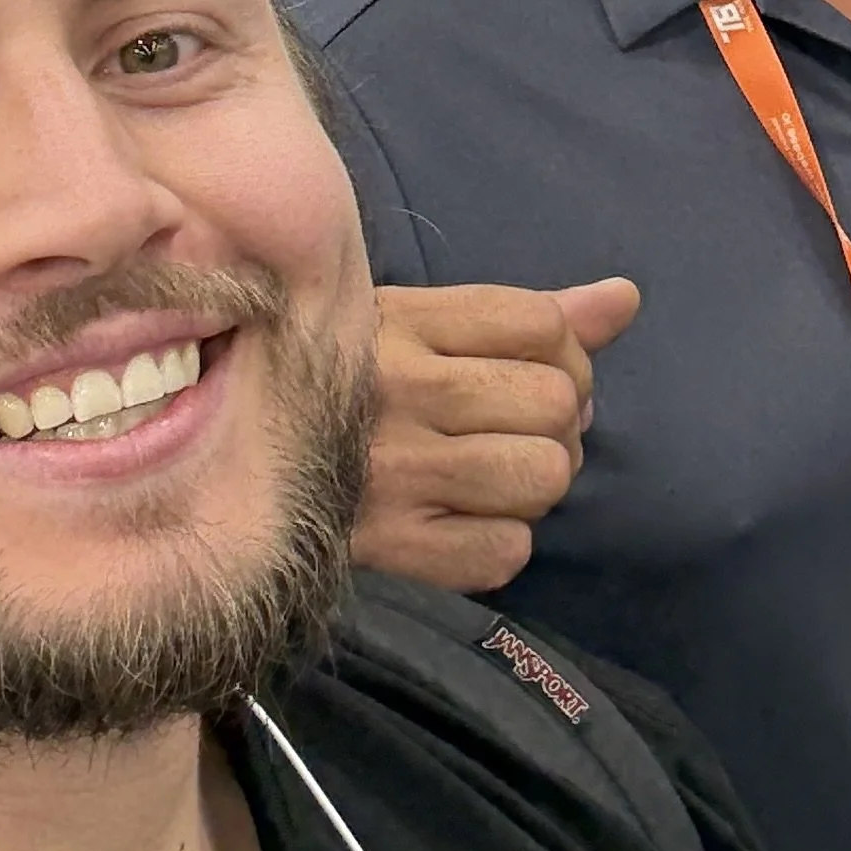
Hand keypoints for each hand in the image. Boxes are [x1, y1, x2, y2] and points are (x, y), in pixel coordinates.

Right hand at [354, 279, 640, 592]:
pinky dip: (500, 543)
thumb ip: (528, 316)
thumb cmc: (338, 391)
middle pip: (556, 401)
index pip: (543, 326)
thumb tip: (627, 299)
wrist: (223, 481)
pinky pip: (506, 551)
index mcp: (398, 322)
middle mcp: (398, 391)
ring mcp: (394, 474)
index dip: (569, 356)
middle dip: (558, 422)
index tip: (539, 375)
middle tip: (516, 433)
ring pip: (543, 475)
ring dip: (534, 483)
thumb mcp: (413, 328)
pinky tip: (462, 524)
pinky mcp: (392, 551)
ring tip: (493, 479)